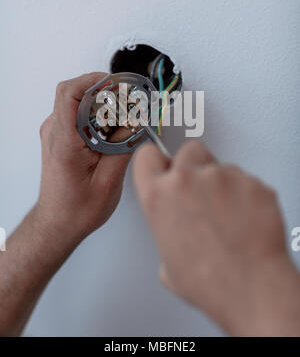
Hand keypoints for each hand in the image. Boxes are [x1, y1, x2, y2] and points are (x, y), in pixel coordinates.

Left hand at [38, 72, 130, 246]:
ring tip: (125, 121)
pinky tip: (114, 130)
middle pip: (78, 93)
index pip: (70, 93)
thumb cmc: (77, 209)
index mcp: (64, 142)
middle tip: (131, 104)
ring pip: (81, 101)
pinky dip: (99, 114)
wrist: (58, 222)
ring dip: (105, 105)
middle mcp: (55, 132)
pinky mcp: (61, 135)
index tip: (120, 85)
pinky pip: (80, 112)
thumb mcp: (109, 181)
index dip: (95, 81)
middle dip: (108, 93)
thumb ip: (124, 146)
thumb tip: (138, 120)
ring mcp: (56, 132)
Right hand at [133, 141, 299, 335]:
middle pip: (188, 150)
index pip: (147, 155)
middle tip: (201, 192)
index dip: (156, 161)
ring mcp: (222, 177)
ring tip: (227, 214)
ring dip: (222, 183)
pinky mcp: (251, 182)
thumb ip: (167, 232)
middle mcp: (188, 179)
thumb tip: (178, 234)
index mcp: (159, 196)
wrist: (251, 287)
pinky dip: (246, 194)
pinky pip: (246, 180)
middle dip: (194, 167)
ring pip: (220, 165)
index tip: (164, 166)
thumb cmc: (209, 281)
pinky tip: (245, 218)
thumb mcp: (167, 262)